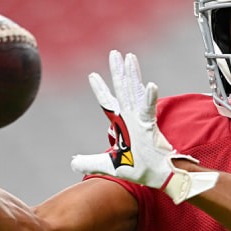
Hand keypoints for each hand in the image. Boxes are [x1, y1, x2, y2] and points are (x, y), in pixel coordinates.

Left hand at [70, 50, 216, 203]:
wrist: (158, 176)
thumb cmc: (139, 168)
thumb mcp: (109, 165)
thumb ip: (90, 162)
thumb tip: (72, 161)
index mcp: (121, 124)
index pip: (107, 103)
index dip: (100, 89)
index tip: (92, 75)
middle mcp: (130, 118)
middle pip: (122, 89)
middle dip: (117, 71)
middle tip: (114, 53)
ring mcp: (141, 120)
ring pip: (135, 92)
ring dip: (132, 75)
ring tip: (130, 58)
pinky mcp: (151, 126)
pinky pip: (149, 109)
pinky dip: (150, 98)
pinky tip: (150, 85)